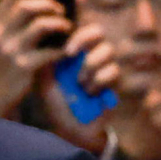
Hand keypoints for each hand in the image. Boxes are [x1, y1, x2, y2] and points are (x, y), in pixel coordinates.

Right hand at [0, 0, 72, 117]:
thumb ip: (11, 27)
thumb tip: (34, 8)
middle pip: (26, 6)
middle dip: (48, 3)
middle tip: (60, 10)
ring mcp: (10, 51)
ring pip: (41, 25)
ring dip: (59, 24)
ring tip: (67, 28)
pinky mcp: (23, 67)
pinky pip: (50, 51)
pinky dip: (63, 50)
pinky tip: (67, 53)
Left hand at [36, 22, 117, 152]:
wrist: (68, 129)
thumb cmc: (55, 102)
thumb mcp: (44, 81)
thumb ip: (44, 60)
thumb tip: (45, 40)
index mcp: (75, 53)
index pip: (81, 31)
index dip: (78, 35)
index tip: (68, 52)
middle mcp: (92, 56)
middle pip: (99, 32)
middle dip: (86, 41)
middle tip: (72, 56)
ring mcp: (106, 68)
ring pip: (108, 51)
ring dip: (90, 66)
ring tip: (79, 84)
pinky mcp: (116, 84)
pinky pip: (113, 71)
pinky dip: (98, 82)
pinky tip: (89, 93)